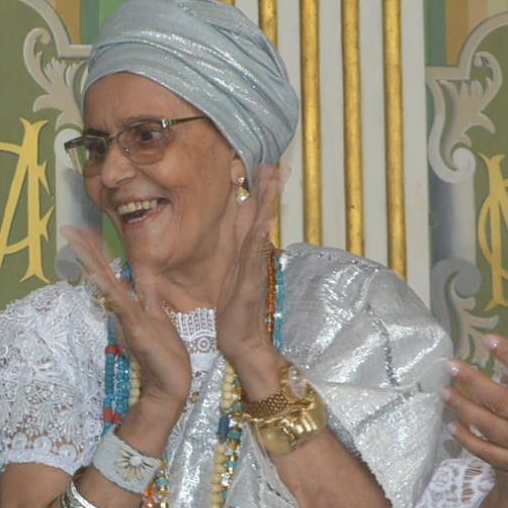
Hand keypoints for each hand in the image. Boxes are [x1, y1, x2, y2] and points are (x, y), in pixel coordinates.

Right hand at [66, 223, 191, 424]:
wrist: (169, 383)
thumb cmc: (165, 353)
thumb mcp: (158, 314)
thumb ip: (148, 294)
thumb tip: (142, 274)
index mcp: (130, 303)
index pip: (110, 271)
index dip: (97, 252)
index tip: (83, 232)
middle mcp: (124, 307)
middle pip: (103, 272)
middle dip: (88, 250)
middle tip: (69, 228)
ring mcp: (127, 316)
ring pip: (107, 283)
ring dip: (92, 262)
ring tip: (77, 242)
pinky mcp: (135, 326)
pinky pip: (120, 303)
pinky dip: (108, 289)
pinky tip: (97, 275)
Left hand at [207, 177, 282, 385]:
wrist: (241, 343)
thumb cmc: (233, 314)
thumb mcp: (229, 279)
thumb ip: (234, 258)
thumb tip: (230, 239)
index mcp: (245, 256)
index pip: (252, 218)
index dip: (259, 194)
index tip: (265, 169)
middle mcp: (252, 258)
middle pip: (262, 218)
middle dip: (269, 191)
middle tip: (278, 164)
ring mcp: (252, 270)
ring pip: (261, 230)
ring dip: (268, 205)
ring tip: (274, 180)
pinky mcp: (248, 284)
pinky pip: (254, 257)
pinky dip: (260, 238)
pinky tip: (263, 221)